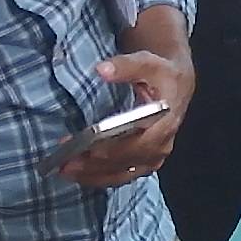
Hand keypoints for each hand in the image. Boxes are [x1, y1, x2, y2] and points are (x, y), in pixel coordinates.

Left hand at [63, 51, 194, 186]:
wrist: (175, 84)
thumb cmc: (161, 74)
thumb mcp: (148, 63)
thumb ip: (126, 66)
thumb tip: (102, 70)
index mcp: (166, 121)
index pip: (140, 142)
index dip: (113, 148)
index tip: (87, 148)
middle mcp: (162, 143)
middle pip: (128, 161)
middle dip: (95, 164)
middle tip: (66, 163)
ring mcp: (155, 155)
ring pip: (124, 173)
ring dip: (94, 174)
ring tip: (66, 171)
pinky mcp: (146, 161)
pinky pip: (124, 175)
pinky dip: (102, 178)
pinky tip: (81, 175)